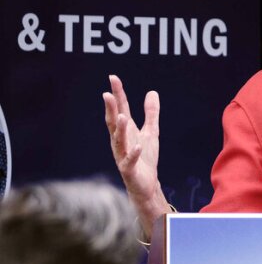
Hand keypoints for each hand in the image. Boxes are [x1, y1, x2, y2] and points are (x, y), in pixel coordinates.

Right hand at [103, 75, 168, 238]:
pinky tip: (138, 145)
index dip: (117, 94)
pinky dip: (134, 153)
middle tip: (108, 94)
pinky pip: (130, 161)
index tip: (113, 78)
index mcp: (125, 132)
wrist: (146, 185)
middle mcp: (120, 142)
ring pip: (119, 141)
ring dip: (120, 129)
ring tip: (122, 116)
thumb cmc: (145, 159)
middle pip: (114, 123)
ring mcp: (123, 155)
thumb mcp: (151, 132)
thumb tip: (152, 92)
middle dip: (111, 109)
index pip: (120, 109)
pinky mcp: (129, 170)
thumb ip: (151, 113)